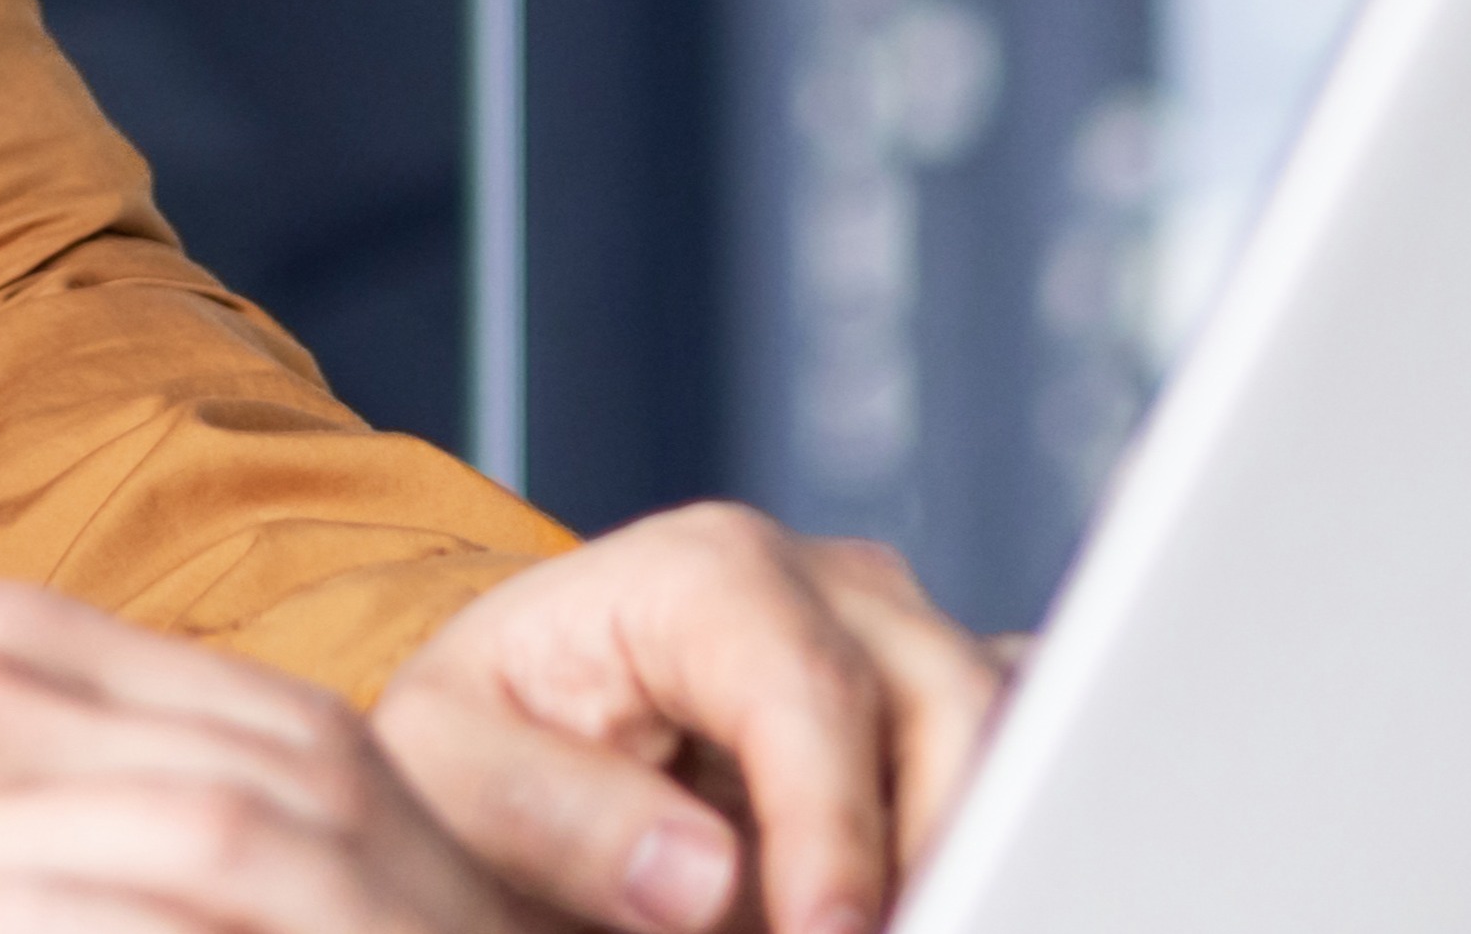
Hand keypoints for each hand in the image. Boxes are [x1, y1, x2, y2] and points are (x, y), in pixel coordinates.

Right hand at [0, 583, 516, 933]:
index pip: (301, 733)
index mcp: (19, 653)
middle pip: (304, 792)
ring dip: (371, 929)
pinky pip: (118, 927)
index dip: (441, 844)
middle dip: (441, 899)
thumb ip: (81, 769)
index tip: (513, 926)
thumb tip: (286, 837)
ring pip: (238, 864)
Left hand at [367, 507, 1015, 933]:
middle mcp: (831, 584)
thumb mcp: (452, 768)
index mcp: (707, 570)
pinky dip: (996, 835)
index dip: (832, 831)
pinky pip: (1017, 757)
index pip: (811, 694)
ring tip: (910, 915)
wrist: (524, 731)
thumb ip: (557, 818)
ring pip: (1008, 738)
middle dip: (931, 850)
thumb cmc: (484, 740)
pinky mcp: (944, 705)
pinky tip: (939, 895)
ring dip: (969, 850)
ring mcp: (906, 638)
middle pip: (951, 706)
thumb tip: (705, 880)